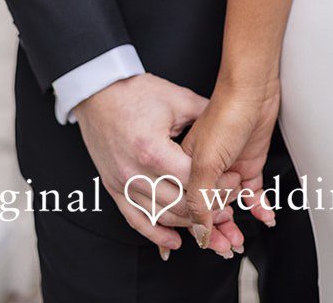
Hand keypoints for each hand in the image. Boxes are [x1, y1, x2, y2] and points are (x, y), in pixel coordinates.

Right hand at [75, 72, 245, 259]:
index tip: (234, 180)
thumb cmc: (134, 93)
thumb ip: (205, 115)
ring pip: (160, 216)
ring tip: (210, 220)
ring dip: (187, 223)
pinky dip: (156, 233)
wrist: (98, 93)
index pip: (193, 179)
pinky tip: (174, 240)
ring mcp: (122, 183)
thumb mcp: (176, 98)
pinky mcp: (114, 189)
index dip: (218, 183)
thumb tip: (230, 124)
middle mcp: (134, 172)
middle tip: (228, 203)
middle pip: (178, 204)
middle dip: (207, 207)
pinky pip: (136, 220)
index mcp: (152, 149)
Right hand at [183, 79, 281, 252]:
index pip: (188, 207)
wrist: (252, 87)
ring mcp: (226, 167)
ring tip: (241, 239)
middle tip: (229, 246)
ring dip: (235, 225)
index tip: (211, 240)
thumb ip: (199, 198)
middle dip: (218, 233)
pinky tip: (264, 215)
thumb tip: (199, 231)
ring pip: (229, 206)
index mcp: (183, 167)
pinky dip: (258, 206)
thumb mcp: (206, 161)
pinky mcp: (246, 164)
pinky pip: (251, 193)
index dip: (200, 226)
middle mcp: (203, 169)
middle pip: (207, 210)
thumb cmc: (224, 112)